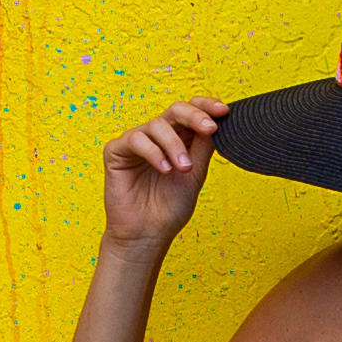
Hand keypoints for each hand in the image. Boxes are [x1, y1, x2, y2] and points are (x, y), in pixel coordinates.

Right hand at [104, 98, 221, 251]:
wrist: (148, 234)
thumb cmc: (170, 208)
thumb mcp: (196, 174)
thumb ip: (203, 147)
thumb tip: (216, 121)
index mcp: (178, 139)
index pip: (191, 111)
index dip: (206, 106)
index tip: (224, 112)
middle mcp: (157, 136)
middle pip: (176, 111)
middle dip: (195, 116)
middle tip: (210, 129)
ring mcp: (136, 142)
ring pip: (157, 125)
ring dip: (175, 145)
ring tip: (184, 169)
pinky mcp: (116, 151)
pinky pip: (136, 140)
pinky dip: (153, 152)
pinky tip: (165, 169)